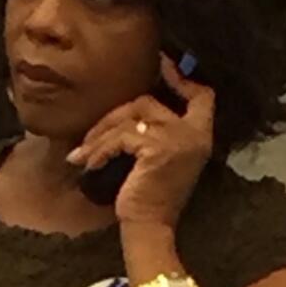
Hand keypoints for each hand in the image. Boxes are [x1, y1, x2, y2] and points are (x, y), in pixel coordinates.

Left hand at [72, 54, 213, 226]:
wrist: (149, 225)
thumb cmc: (149, 195)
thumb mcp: (158, 159)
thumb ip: (156, 133)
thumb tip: (130, 112)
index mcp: (201, 135)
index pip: (202, 96)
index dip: (182, 77)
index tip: (163, 61)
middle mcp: (195, 133)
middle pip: (149, 102)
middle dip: (114, 116)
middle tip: (90, 136)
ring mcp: (178, 139)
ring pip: (130, 118)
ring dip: (101, 136)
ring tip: (83, 154)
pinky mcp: (158, 148)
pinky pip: (121, 136)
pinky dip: (100, 149)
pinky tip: (89, 163)